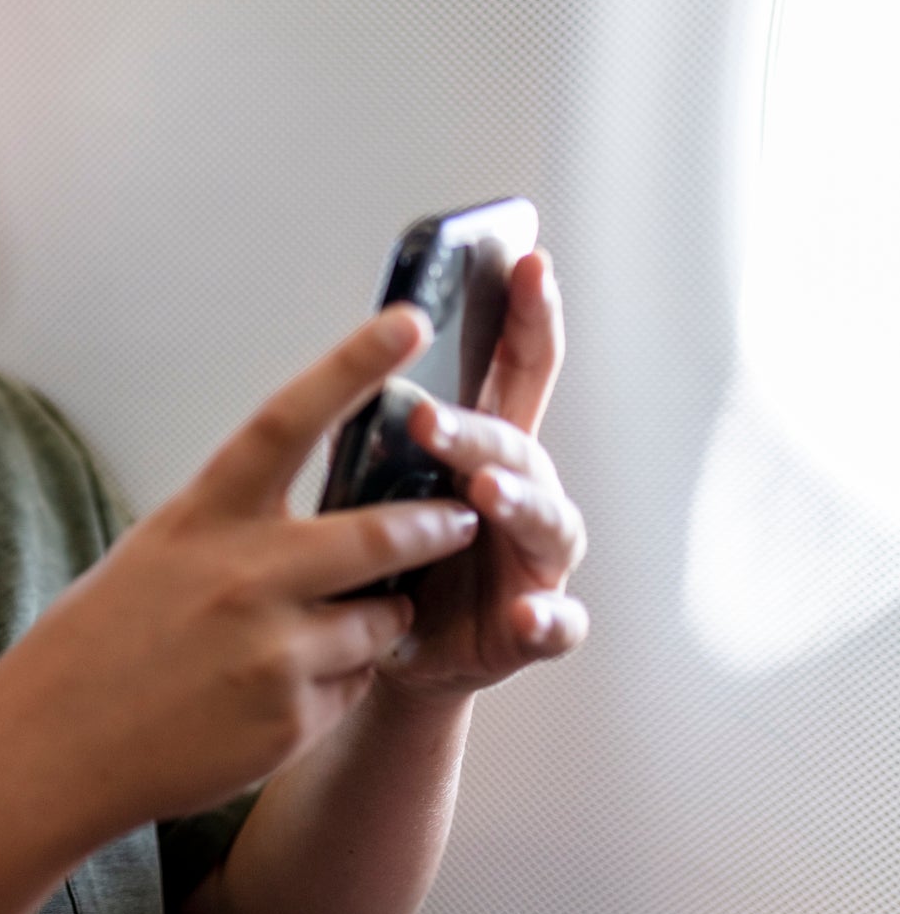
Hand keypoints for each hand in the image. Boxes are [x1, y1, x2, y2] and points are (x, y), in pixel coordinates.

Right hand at [9, 304, 481, 827]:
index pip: (288, 420)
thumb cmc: (98, 645)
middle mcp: (244, 574)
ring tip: (330, 631)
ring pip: (382, 619)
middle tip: (458, 517)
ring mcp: (273, 650)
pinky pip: (356, 686)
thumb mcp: (157, 554)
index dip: (352, 364)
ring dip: (381, 618)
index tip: (408, 319)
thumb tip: (316, 512)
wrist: (52, 748)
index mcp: (203, 517)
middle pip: (380, 533)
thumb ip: (237, 528)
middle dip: (434, 525)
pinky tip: (281, 693)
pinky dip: (342, 681)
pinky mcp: (291, 718)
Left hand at [378, 248, 589, 703]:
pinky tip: (527, 613)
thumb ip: (374, 434)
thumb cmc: (382, 554)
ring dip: (518, 504)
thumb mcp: (369, 486)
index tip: (530, 260)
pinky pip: (556, 623)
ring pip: (547, 522)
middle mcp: (523, 494)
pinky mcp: (529, 627)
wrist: (375, 653)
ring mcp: (534, 560)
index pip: (517, 368)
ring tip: (484, 495)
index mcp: (486, 448)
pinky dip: (547, 619)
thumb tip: (356, 374)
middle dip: (481, 429)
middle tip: (428, 419)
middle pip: (520, 445)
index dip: (530, 314)